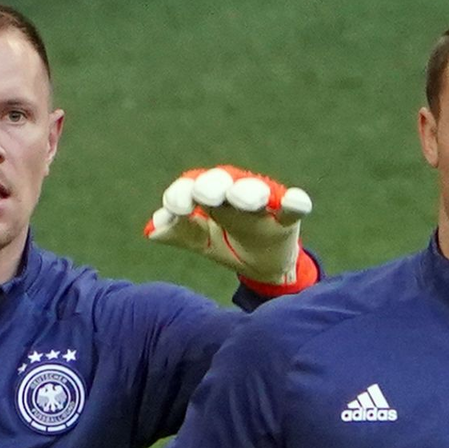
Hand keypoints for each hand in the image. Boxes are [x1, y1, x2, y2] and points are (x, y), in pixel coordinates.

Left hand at [145, 165, 315, 293]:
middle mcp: (234, 193)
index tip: (176, 209)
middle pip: (221, 181)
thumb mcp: (201, 242)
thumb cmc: (226, 243)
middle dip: (213, 187)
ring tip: (250, 200)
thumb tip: (152, 231)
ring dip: (250, 193)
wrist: (261, 266)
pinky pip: (293, 207)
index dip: (182, 196)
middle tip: (206, 197)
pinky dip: (295, 202)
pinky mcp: (288, 218)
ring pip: (255, 191)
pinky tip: (296, 201)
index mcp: (209, 196)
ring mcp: (263, 204)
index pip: (190, 188)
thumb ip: (180, 233)